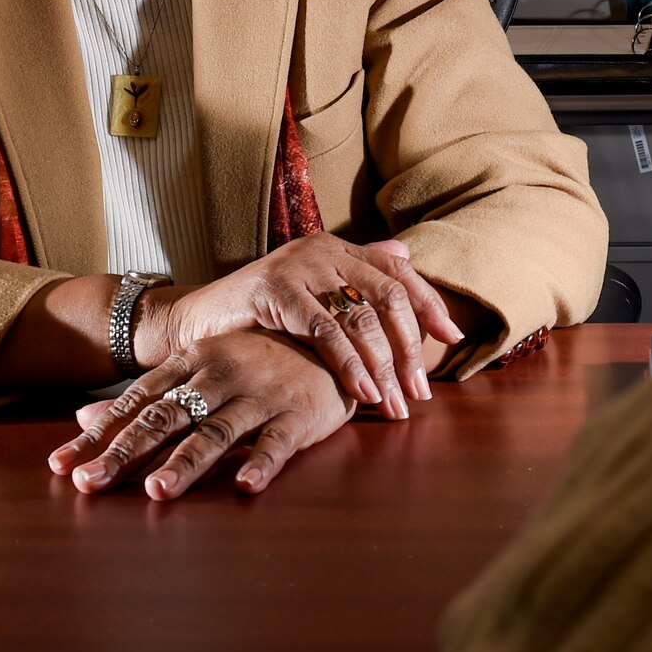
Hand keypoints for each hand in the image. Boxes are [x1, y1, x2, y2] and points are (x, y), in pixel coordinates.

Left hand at [48, 330, 354, 499]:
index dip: (99, 435)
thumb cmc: (260, 358)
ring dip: (187, 462)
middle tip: (90, 483)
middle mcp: (221, 375)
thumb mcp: (200, 366)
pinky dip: (262, 464)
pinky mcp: (299, 414)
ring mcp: (261, 394)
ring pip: (217, 431)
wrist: (334, 336)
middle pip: (167, 418)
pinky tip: (244, 487)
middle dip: (126, 451)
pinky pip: (279, 442)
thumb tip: (83, 419)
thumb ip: (145, 396)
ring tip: (158, 492)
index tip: (61, 466)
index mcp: (193, 362)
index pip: (136, 401)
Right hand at [146, 233, 463, 419]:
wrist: (199, 321)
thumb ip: (357, 281)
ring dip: (383, 366)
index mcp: (339, 248)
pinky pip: (325, 330)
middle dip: (409, 348)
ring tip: (394, 403)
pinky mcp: (275, 289)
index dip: (429, 304)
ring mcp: (300, 266)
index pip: (399, 272)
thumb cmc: (261, 316)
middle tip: (419, 391)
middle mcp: (324, 249)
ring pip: (360, 317)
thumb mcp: (314, 299)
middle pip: (387, 296)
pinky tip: (362, 391)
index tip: (453, 338)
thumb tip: (408, 256)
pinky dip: (349, 364)